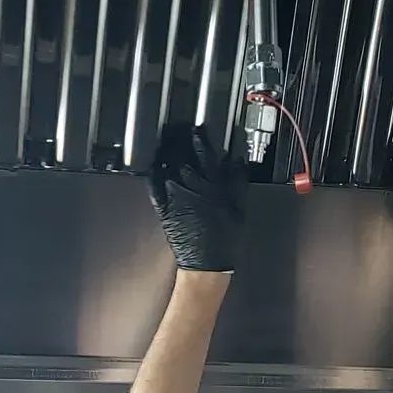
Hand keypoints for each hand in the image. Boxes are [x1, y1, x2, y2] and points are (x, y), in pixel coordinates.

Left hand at [148, 125, 247, 271]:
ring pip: (167, 167)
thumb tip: (236, 163)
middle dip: (179, 141)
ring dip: (166, 152)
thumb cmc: (225, 238)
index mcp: (211, 184)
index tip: (197, 130)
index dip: (200, 139)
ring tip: (165, 141)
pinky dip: (153, 172)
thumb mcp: (239, 207)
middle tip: (177, 129)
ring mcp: (173, 196)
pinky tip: (154, 164)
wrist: (207, 263)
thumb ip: (237, 182)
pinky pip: (154, 185)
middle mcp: (189, 186)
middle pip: (182, 156)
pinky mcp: (163, 208)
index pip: (204, 154)